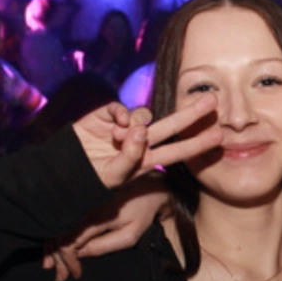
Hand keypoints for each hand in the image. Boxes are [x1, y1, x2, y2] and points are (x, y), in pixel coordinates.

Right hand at [43, 174, 169, 280]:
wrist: (148, 184)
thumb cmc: (142, 211)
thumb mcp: (130, 234)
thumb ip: (105, 245)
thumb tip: (82, 253)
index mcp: (94, 217)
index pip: (69, 242)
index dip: (68, 261)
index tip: (75, 273)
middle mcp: (81, 208)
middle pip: (59, 236)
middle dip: (58, 259)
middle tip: (61, 277)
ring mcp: (79, 204)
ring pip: (58, 228)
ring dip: (54, 249)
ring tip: (54, 267)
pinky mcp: (80, 202)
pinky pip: (63, 221)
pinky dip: (58, 236)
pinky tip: (56, 249)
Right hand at [72, 96, 220, 188]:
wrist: (62, 170)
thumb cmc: (90, 180)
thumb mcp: (113, 176)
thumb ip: (129, 156)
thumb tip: (141, 130)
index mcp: (147, 160)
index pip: (178, 150)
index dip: (198, 143)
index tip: (219, 136)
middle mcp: (140, 142)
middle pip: (172, 125)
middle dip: (191, 113)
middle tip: (213, 100)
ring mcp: (125, 128)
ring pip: (145, 115)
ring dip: (135, 123)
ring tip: (116, 137)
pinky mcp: (107, 116)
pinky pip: (122, 108)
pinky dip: (120, 113)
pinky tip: (114, 123)